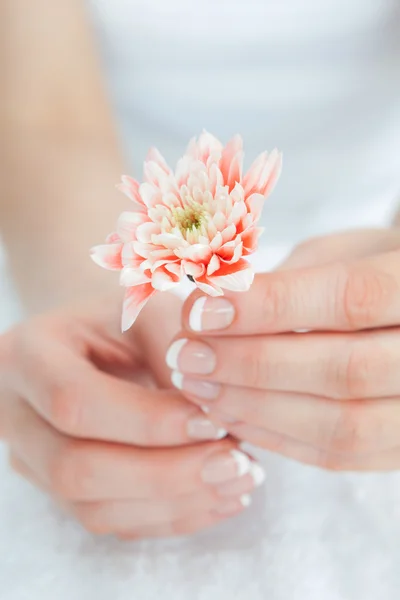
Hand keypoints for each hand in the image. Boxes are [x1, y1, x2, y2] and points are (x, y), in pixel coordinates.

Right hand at [0, 293, 263, 538]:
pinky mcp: (60, 490)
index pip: (76, 402)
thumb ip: (177, 355)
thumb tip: (215, 418)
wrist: (94, 343)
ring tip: (240, 479)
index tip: (215, 422)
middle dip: (166, 474)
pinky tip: (220, 497)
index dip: (148, 422)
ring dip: (176, 502)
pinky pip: (110, 521)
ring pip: (93, 508)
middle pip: (76, 469)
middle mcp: (15, 414)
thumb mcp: (149, 313)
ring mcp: (32, 459)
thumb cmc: (124, 322)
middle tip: (236, 462)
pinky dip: (172, 516)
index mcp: (28, 355)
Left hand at [167, 228, 399, 470]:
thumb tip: (211, 303)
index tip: (202, 310)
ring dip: (257, 408)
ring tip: (198, 386)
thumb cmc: (368, 270)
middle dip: (253, 365)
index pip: (351, 299)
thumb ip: (287, 279)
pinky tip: (228, 413)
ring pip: (342, 425)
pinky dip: (276, 437)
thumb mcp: (340, 253)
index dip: (271, 307)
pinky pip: (339, 456)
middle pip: (345, 371)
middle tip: (187, 355)